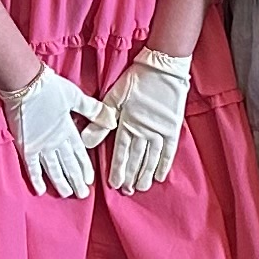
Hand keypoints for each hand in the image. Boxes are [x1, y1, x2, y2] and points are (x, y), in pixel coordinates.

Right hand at [5, 65, 113, 201]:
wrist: (24, 83)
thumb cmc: (50, 87)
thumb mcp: (76, 96)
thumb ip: (93, 110)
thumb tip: (111, 120)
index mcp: (69, 130)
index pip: (80, 154)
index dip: (85, 168)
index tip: (90, 181)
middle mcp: (56, 141)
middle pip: (68, 165)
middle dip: (76, 181)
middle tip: (82, 195)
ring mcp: (40, 145)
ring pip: (53, 169)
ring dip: (60, 183)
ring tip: (67, 194)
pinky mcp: (25, 146)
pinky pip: (31, 167)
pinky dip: (36, 179)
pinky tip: (41, 190)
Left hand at [102, 47, 197, 194]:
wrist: (163, 68)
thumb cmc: (137, 81)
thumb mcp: (114, 98)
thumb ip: (101, 121)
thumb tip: (85, 141)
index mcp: (128, 124)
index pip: (121, 153)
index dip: (118, 169)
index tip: (114, 184)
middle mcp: (145, 132)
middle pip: (136, 159)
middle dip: (131, 176)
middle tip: (127, 191)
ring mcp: (160, 131)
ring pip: (151, 158)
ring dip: (145, 174)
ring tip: (141, 187)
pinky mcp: (172, 128)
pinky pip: (169, 151)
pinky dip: (164, 165)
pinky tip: (160, 176)